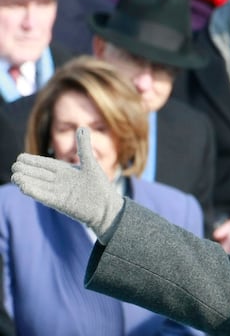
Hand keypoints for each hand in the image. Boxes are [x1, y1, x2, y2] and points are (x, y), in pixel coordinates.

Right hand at [11, 127, 123, 242]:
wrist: (108, 209)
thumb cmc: (100, 187)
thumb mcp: (91, 164)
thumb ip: (84, 147)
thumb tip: (82, 127)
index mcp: (65, 172)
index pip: (45, 165)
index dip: (33, 161)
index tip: (20, 157)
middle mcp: (59, 182)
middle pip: (39, 175)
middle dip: (26, 171)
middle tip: (14, 167)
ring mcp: (60, 193)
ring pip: (39, 186)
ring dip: (27, 182)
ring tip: (15, 177)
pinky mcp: (62, 204)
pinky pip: (45, 197)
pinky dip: (35, 192)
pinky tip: (24, 187)